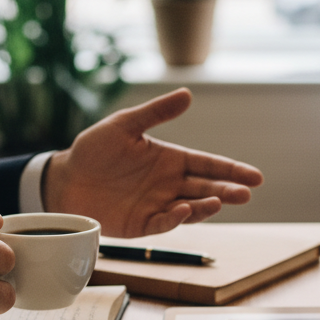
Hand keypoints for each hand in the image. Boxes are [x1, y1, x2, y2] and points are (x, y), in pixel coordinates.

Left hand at [43, 88, 263, 236]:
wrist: (64, 179)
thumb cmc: (94, 150)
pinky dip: (175, 218)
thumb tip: (187, 94)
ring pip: (191, 208)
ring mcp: (157, 205)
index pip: (208, 165)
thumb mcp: (124, 125)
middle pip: (206, 189)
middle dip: (228, 191)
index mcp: (171, 160)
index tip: (255, 176)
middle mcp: (169, 184)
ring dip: (207, 206)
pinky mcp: (142, 225)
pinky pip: (164, 223)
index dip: (232, 170)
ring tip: (219, 201)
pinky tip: (183, 209)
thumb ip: (155, 113)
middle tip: (246, 193)